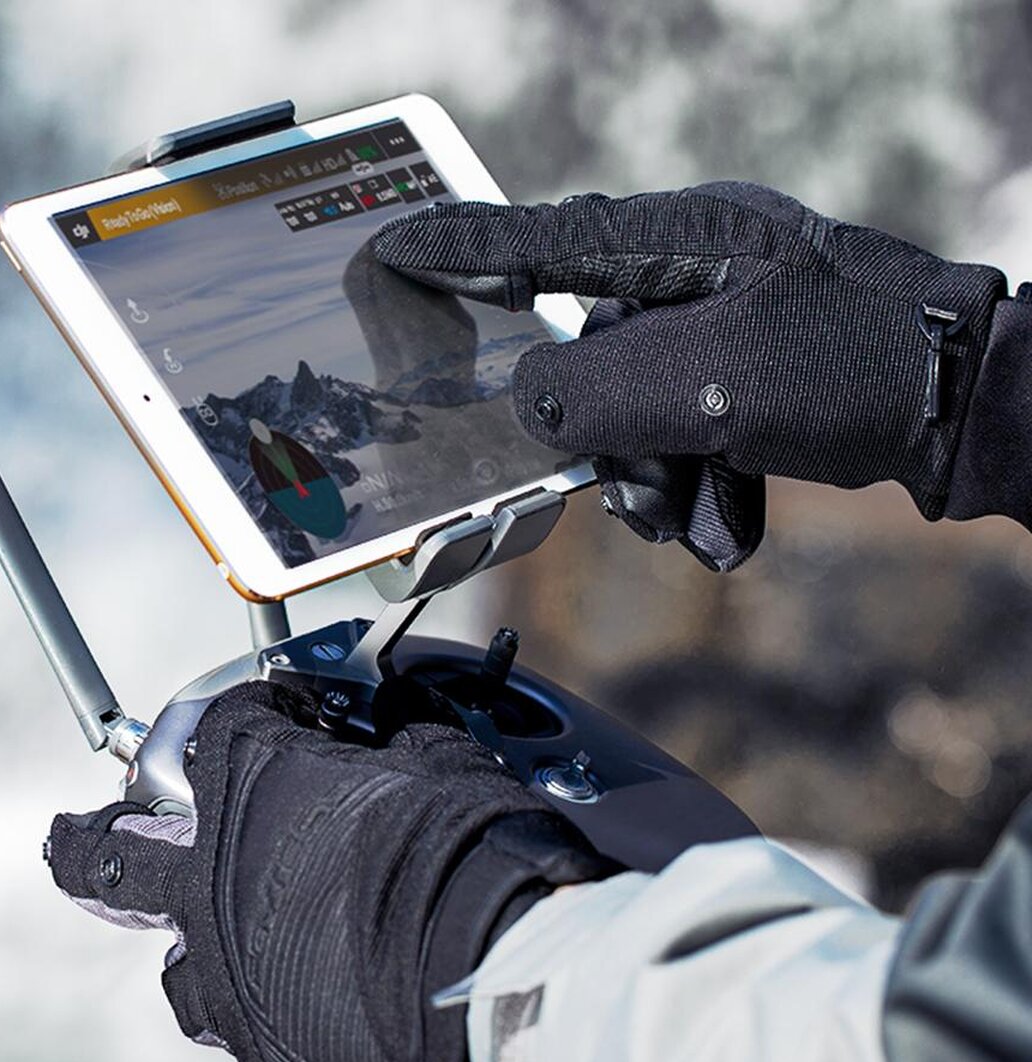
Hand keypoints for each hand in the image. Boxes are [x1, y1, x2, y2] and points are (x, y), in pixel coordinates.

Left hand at [46, 681, 609, 1061]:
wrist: (500, 967)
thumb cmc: (471, 846)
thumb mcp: (442, 761)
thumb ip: (400, 744)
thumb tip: (405, 730)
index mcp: (252, 787)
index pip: (222, 725)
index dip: (260, 710)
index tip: (291, 714)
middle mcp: (214, 882)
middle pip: (108, 853)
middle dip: (88, 837)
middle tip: (76, 831)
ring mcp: (233, 980)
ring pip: (179, 970)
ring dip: (206, 949)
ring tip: (242, 947)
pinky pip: (260, 1038)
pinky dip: (287, 1017)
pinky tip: (332, 1011)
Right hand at [371, 185, 1007, 569]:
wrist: (966, 408)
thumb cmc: (853, 370)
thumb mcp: (710, 385)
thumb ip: (594, 392)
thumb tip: (526, 400)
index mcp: (677, 239)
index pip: (539, 241)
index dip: (459, 252)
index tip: (392, 247)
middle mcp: (690, 272)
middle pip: (587, 358)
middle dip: (610, 443)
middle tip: (646, 498)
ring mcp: (720, 321)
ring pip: (633, 409)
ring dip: (659, 479)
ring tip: (702, 522)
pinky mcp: (744, 368)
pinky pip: (680, 428)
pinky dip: (697, 484)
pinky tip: (729, 524)